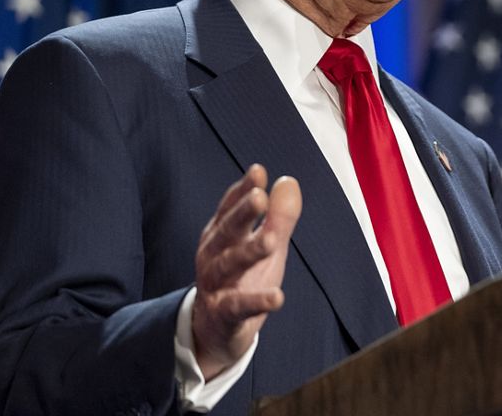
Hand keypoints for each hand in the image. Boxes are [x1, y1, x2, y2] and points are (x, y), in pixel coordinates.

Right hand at [192, 164, 301, 379]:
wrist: (216, 330)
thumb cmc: (242, 278)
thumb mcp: (265, 245)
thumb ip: (278, 216)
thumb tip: (288, 181)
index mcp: (221, 235)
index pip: (230, 208)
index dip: (243, 190)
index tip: (258, 171)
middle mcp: (213, 256)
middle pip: (227, 231)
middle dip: (242, 214)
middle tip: (260, 197)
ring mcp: (215, 285)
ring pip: (229, 265)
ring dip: (249, 252)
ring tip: (272, 241)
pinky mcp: (223, 314)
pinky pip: (238, 306)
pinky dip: (257, 302)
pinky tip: (278, 297)